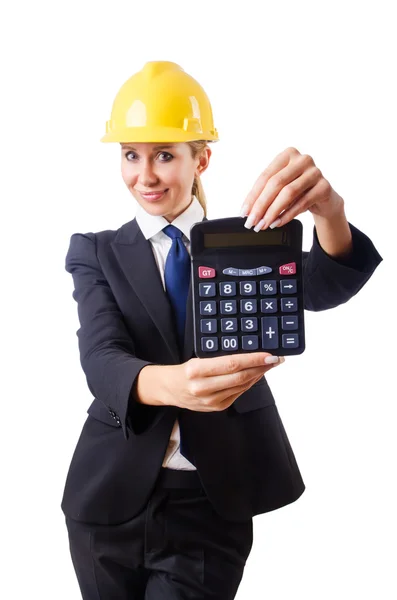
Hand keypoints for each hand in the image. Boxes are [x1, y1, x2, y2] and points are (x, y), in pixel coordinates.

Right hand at [165, 352, 284, 411]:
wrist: (169, 389)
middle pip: (240, 377)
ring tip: (268, 365)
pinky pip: (238, 394)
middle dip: (261, 368)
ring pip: (242, 386)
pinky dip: (249, 384)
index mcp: (196, 370)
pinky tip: (256, 375)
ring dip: (258, 375)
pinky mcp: (217, 408)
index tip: (268, 355)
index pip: (231, 364)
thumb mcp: (198, 359)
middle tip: (275, 359)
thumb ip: (220, 359)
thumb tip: (248, 354)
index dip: (252, 360)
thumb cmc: (185, 371)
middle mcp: (203, 387)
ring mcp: (210, 401)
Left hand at [239, 147, 344, 230]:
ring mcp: (315, 172)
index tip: (244, 213)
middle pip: (276, 184)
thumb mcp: (281, 189)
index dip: (252, 196)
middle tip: (252, 222)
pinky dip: (287, 215)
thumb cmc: (299, 192)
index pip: (265, 177)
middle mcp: (302, 160)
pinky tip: (277, 223)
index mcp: (287, 155)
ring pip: (288, 193)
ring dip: (273, 212)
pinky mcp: (324, 186)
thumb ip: (265, 195)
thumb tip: (248, 211)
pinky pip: (302, 203)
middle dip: (261, 206)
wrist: (325, 199)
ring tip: (264, 224)